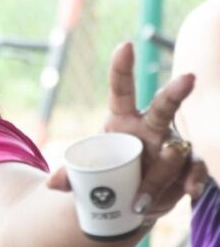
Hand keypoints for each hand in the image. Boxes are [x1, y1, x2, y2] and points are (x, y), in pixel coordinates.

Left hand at [48, 42, 207, 219]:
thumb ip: (71, 177)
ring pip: (174, 151)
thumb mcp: (87, 174)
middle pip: (164, 105)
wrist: (133, 200)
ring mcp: (173, 144)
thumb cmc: (110, 173)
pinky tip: (190, 190)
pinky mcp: (188, 165)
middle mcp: (153, 126)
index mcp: (123, 119)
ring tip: (139, 201)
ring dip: (158, 177)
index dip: (122, 68)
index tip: (125, 45)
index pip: (122, 89)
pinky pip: (195, 169)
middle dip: (176, 92)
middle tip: (188, 77)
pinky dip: (194, 180)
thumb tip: (52, 185)